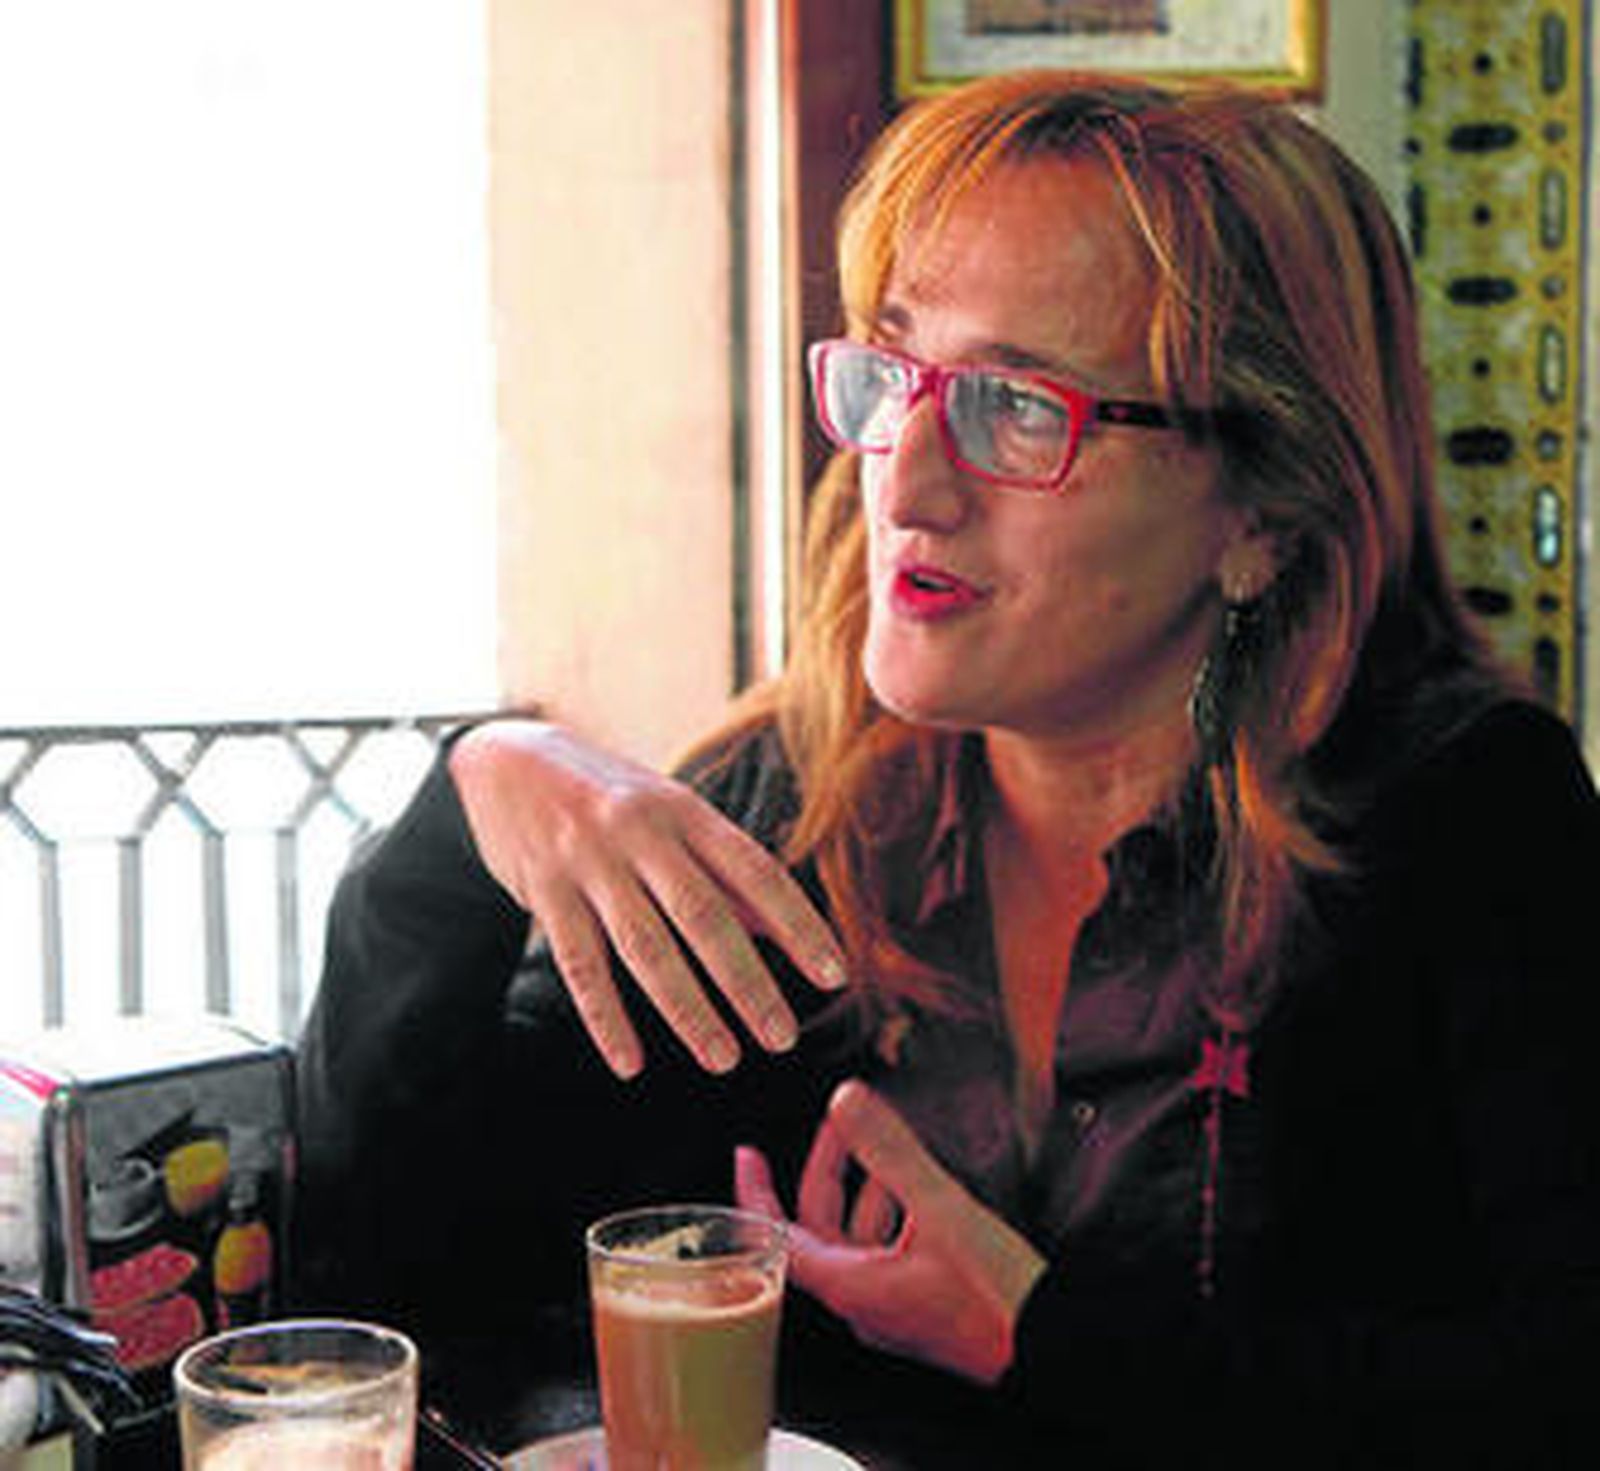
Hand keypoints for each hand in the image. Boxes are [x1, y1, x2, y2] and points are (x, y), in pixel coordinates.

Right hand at [448, 719, 846, 1077]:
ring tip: (723, 1059)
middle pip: (704, 917)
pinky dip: (605, 1018)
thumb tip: (778, 931)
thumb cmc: (610, 794)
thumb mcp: (672, 813)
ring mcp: (590, 862)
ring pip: (645, 948)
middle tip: (780, 1038)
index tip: (834, 975)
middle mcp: (642, 833)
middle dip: (747, 983)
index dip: (798, 925)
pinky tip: (629, 1063)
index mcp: (686, 811)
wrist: (507, 756)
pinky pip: (579, 964)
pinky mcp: (544, 890)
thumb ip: (722, 870)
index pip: (756, 871)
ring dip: (687, 1010)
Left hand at [735, 1080, 1045, 1384]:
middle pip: (825, 1226)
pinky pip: (894, 1249)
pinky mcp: (926, 1302)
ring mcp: (896, 1304)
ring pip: (863, 1235)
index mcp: (852, 1286)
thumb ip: (891, 1151)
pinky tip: (923, 1185)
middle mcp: (866, 1300)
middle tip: (845, 1122)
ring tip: (890, 1144)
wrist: (1057, 1348)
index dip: (759, 1193)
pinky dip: (900, 1210)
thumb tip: (845, 1100)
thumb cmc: (999, 1300)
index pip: (780, 1237)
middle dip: (833, 1167)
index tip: (748, 1156)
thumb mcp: (941, 1211)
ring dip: (873, 1185)